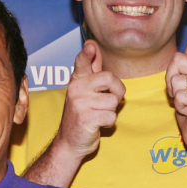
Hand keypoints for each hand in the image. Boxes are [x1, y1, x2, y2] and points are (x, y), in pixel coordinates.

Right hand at [54, 40, 125, 158]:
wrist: (69, 142)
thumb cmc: (82, 114)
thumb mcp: (84, 90)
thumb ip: (91, 69)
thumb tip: (93, 45)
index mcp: (77, 81)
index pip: (82, 62)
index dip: (87, 54)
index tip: (91, 46)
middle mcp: (76, 89)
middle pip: (110, 78)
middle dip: (117, 91)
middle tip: (108, 101)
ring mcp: (80, 103)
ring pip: (113, 101)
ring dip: (111, 111)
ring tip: (98, 115)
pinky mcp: (86, 118)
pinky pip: (111, 116)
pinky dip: (109, 122)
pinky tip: (98, 124)